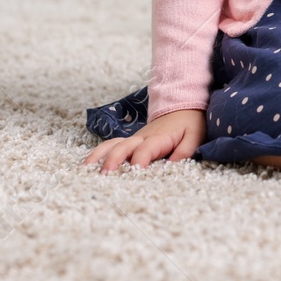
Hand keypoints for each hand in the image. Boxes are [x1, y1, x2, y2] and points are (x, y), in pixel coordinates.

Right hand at [82, 108, 204, 172]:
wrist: (182, 105)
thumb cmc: (189, 124)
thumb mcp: (194, 136)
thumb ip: (184, 151)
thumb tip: (172, 166)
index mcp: (158, 138)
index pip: (145, 150)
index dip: (138, 161)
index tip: (132, 173)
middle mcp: (142, 138)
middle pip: (123, 147)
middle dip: (112, 160)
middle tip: (104, 176)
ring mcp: (134, 138)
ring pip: (112, 144)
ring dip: (99, 155)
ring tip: (85, 170)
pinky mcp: (130, 141)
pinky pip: (111, 145)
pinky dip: (98, 153)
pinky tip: (87, 165)